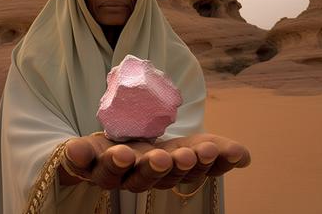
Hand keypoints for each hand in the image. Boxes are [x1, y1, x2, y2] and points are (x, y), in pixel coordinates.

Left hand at [58, 132, 249, 192]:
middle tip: (175, 156)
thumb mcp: (189, 144)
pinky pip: (80, 162)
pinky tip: (75, 148)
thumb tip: (246, 157)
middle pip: (150, 179)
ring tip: (125, 153)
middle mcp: (139, 178)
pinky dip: (78, 156)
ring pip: (115, 175)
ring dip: (121, 165)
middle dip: (163, 168)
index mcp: (168, 174)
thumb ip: (214, 150)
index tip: (209, 149)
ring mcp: (111, 172)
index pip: (186, 174)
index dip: (198, 165)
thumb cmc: (159, 147)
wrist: (117, 142)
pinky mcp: (87, 161)